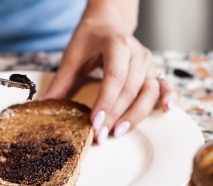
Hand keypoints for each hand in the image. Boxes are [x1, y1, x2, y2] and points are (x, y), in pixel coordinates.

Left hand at [45, 22, 175, 143]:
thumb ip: (61, 82)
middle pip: (130, 90)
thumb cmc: (90, 38)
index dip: (105, 103)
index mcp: (116, 45)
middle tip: (100, 136)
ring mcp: (148, 62)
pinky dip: (167, 97)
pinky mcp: (154, 70)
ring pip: (148, 92)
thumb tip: (44, 104)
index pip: (114, 78)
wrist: (108, 22)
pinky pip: (165, 85)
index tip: (94, 123)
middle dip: (115, 116)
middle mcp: (136, 53)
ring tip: (117, 132)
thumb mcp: (73, 56)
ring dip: (135, 115)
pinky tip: (164, 110)